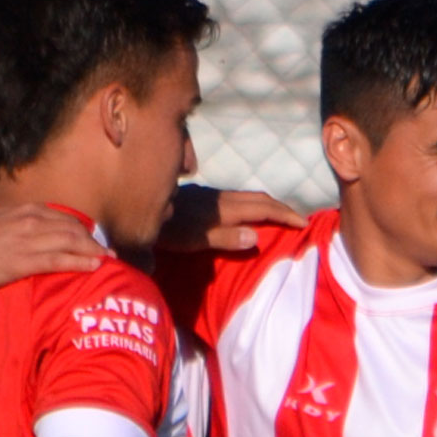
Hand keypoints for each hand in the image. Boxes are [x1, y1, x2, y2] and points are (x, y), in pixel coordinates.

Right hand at [0, 203, 112, 296]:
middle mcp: (30, 221)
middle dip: (94, 241)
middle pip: (73, 229)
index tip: (94, 240)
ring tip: (109, 260)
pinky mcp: (24, 260)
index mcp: (24, 211)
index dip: (83, 230)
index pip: (64, 218)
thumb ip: (18, 225)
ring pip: (72, 242)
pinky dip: (81, 262)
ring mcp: (28, 240)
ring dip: (94, 251)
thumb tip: (33, 231)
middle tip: (109, 252)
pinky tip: (95, 266)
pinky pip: (61, 260)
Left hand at [159, 184, 304, 251]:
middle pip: (258, 199)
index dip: (284, 215)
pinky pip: (235, 200)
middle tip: (298, 219)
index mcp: (221, 209)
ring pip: (246, 198)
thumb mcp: (192, 240)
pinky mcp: (201, 199)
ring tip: (279, 217)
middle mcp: (219, 199)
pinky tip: (246, 215)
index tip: (303, 223)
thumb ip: (223, 238)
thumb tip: (256, 237)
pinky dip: (250, 206)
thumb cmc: (163, 231)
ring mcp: (209, 197)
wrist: (132, 209)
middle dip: (281, 208)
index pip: (262, 209)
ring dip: (267, 206)